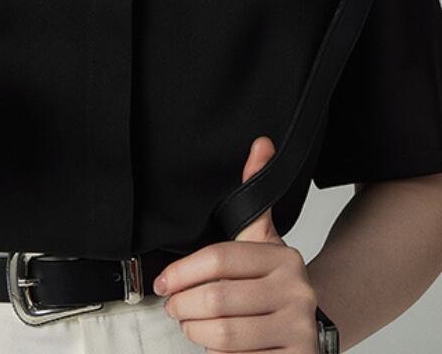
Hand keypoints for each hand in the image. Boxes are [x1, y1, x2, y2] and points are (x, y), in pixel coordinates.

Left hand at [153, 136, 319, 352]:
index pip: (219, 259)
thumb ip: (255, 191)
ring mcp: (299, 330)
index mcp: (282, 257)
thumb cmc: (274, 280)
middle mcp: (296, 292)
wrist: (314, 324)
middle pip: (216, 299)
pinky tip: (216, 345)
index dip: (182, 272)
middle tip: (172, 307)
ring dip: (195, 332)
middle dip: (183, 305)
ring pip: (224, 335)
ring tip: (190, 324)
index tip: (163, 282)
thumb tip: (261, 143)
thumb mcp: (263, 236)